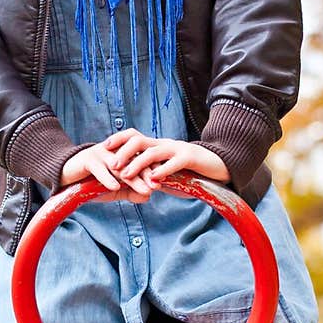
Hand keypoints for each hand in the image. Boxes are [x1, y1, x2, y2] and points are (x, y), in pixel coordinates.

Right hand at [59, 142, 156, 199]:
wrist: (66, 177)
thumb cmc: (90, 183)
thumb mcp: (112, 190)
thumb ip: (129, 192)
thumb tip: (147, 197)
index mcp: (120, 155)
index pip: (139, 161)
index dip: (151, 172)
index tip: (162, 185)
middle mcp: (113, 151)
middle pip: (133, 161)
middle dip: (146, 174)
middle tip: (156, 186)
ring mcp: (100, 153)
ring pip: (119, 166)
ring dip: (132, 179)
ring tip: (143, 190)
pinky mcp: (87, 159)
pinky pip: (99, 169)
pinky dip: (108, 178)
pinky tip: (116, 187)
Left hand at [104, 129, 230, 185]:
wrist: (219, 166)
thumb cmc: (191, 171)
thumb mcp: (167, 174)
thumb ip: (152, 177)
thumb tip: (135, 185)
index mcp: (157, 146)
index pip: (134, 136)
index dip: (118, 139)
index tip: (104, 148)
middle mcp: (164, 144)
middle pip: (139, 140)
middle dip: (122, 151)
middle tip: (111, 165)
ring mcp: (177, 150)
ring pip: (153, 152)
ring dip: (137, 163)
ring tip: (126, 174)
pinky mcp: (190, 158)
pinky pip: (174, 163)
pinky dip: (162, 171)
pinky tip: (153, 180)